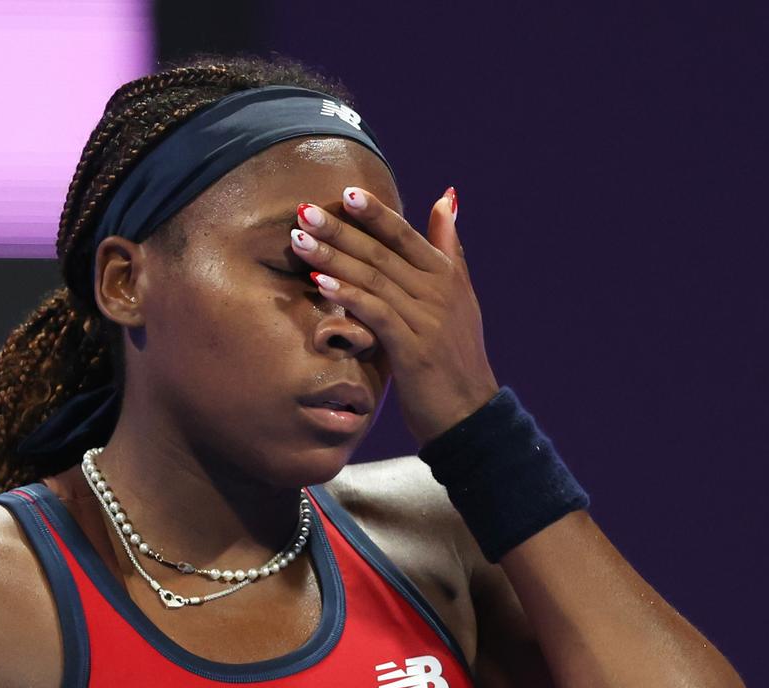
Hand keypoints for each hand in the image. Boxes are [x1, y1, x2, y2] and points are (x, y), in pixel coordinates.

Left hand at [292, 185, 499, 446]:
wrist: (470, 413)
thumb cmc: (455, 355)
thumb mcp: (459, 296)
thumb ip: (449, 246)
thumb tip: (445, 196)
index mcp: (446, 275)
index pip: (404, 234)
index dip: (374, 212)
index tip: (344, 192)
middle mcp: (439, 291)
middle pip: (382, 252)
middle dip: (340, 229)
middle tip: (303, 210)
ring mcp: (427, 319)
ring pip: (373, 279)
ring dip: (333, 257)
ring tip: (298, 241)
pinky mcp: (413, 349)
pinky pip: (376, 314)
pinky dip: (347, 296)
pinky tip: (320, 283)